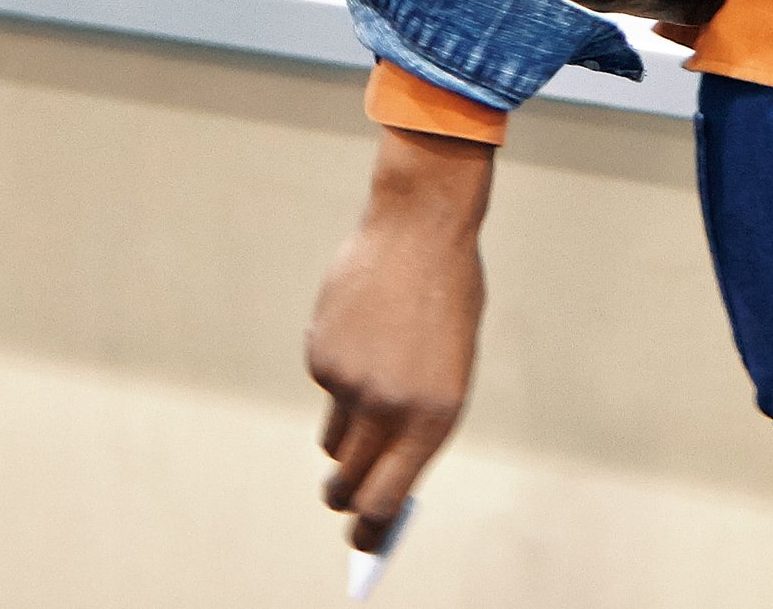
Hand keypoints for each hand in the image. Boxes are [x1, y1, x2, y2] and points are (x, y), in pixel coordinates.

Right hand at [307, 128, 494, 552]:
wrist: (420, 229)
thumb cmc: (446, 300)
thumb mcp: (451, 366)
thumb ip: (417, 420)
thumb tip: (380, 474)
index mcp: (435, 416)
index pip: (385, 502)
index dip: (369, 531)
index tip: (362, 542)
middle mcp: (389, 408)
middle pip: (347, 483)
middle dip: (343, 495)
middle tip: (343, 493)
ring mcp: (350, 383)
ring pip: (334, 437)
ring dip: (346, 426)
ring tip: (374, 375)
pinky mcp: (321, 356)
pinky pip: (326, 385)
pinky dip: (340, 369)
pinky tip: (362, 329)